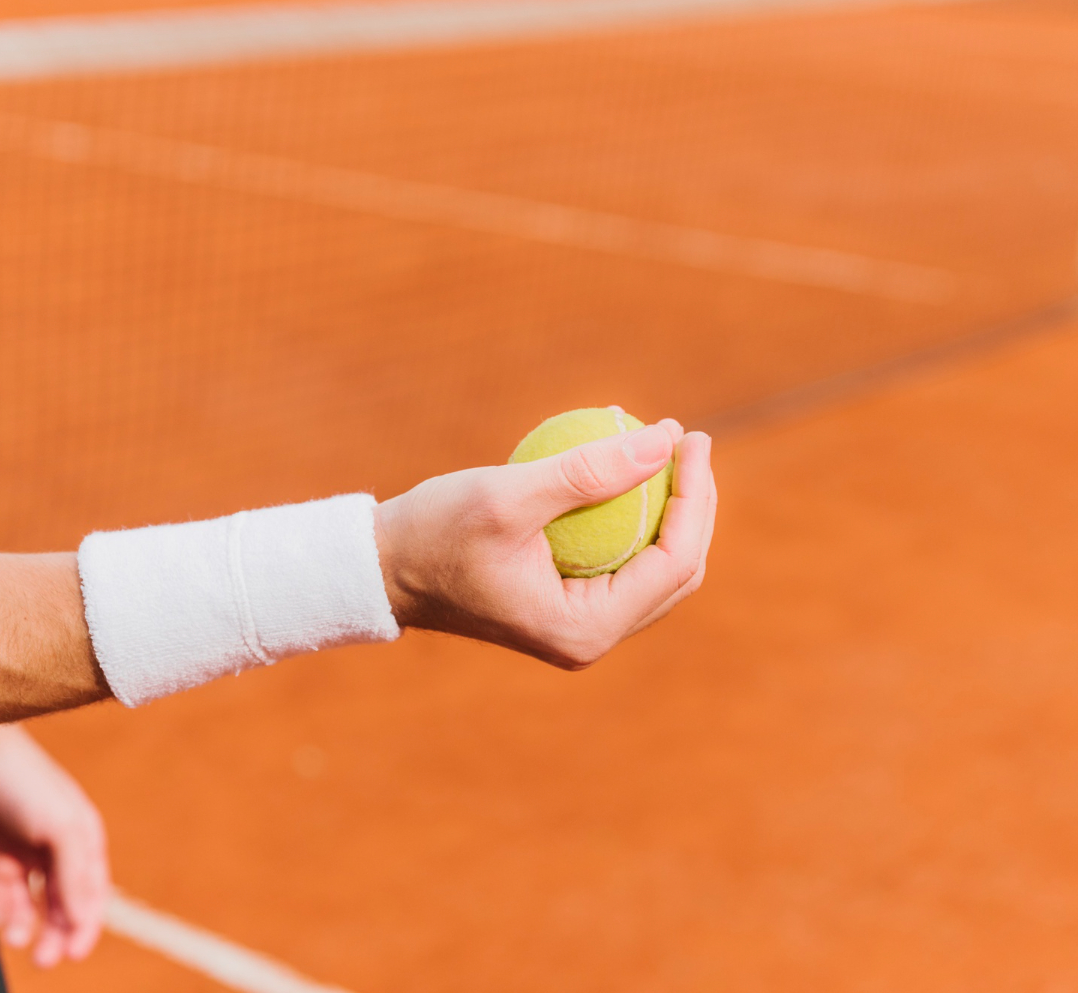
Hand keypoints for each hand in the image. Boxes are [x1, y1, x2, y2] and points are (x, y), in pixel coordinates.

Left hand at [0, 724, 108, 967]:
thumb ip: (76, 875)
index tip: (75, 953)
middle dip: (56, 933)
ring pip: (28, 903)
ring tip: (18, 937)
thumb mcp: (63, 827)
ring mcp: (17, 852)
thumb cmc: (24, 782)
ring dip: (27, 924)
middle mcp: (52, 847)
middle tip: (45, 959)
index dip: (86, 924)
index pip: (91, 891)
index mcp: (81, 837)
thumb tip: (84, 920)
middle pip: (60, 902)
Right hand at [374, 418, 715, 669]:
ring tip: (663, 447)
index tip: (690, 439)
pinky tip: (626, 464)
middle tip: (686, 440)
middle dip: (693, 504)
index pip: (674, 562)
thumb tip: (667, 440)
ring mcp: (580, 627)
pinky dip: (632, 516)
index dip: (695, 497)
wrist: (382, 570)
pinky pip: (622, 561)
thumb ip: (589, 471)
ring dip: (667, 509)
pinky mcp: (567, 606)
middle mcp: (590, 639)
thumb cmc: (434, 532)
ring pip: (655, 569)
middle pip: (677, 570)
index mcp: (584, 628)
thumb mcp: (509, 495)